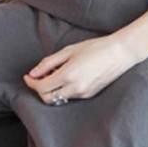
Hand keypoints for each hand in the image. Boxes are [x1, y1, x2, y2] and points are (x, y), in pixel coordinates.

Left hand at [22, 34, 138, 103]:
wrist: (120, 53)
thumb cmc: (95, 47)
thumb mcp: (69, 50)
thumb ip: (49, 62)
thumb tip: (33, 73)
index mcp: (68, 75)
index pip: (41, 88)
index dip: (31, 83)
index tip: (27, 77)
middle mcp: (75, 88)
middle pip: (48, 98)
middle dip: (39, 90)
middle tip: (38, 77)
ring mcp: (83, 94)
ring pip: (59, 99)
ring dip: (51, 90)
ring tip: (54, 73)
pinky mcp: (90, 95)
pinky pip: (70, 96)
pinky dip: (63, 90)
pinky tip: (66, 77)